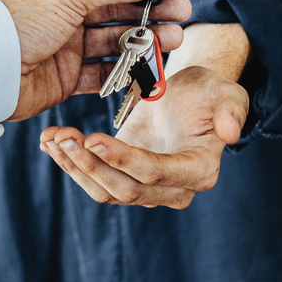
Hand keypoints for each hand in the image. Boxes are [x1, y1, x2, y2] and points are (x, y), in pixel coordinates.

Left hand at [0, 0, 189, 119]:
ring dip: (145, 38)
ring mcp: (66, 43)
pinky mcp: (67, 75)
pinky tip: (150, 66)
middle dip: (151, 9)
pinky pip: (104, 71)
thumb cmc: (17, 22)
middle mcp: (63, 8)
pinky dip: (127, 69)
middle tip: (182, 11)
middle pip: (117, 5)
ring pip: (115, 38)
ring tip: (174, 39)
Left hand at [37, 64, 250, 207]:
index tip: (94, 139)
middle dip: (90, 166)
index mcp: (199, 170)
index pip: (155, 173)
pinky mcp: (122, 176)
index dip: (124, 160)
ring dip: (73, 166)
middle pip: (125, 189)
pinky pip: (94, 178)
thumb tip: (232, 133)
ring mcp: (144, 187)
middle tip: (63, 137)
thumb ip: (232, 110)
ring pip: (103, 189)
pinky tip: (49, 141)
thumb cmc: (210, 92)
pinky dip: (69, 162)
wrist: (190, 94)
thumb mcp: (226, 92)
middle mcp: (172, 189)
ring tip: (51, 138)